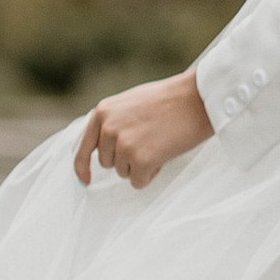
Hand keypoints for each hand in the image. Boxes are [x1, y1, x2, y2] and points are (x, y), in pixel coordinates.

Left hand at [75, 71, 213, 188]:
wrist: (197, 99)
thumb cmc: (170, 100)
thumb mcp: (131, 104)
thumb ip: (114, 122)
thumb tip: (106, 147)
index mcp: (103, 112)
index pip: (83, 147)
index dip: (82, 167)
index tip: (85, 180)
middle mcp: (108, 128)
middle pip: (108, 162)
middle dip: (126, 158)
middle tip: (150, 141)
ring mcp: (123, 144)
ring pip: (123, 172)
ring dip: (140, 166)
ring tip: (159, 144)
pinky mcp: (140, 159)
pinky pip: (138, 181)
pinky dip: (151, 174)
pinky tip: (163, 155)